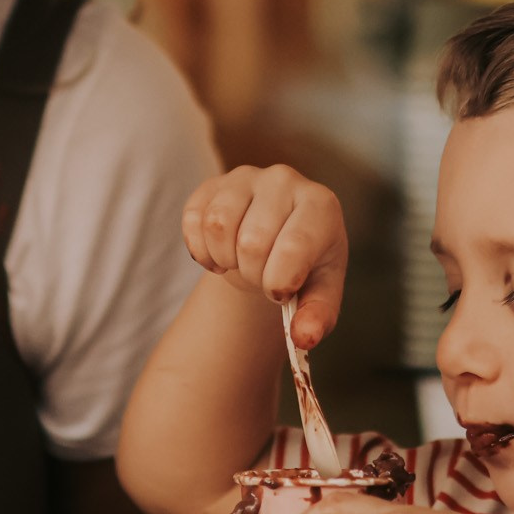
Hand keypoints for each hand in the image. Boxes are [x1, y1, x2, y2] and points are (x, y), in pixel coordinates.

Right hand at [181, 165, 347, 346]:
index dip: (279, 281)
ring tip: (240, 265)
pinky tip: (219, 255)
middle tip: (261, 278)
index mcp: (320, 205)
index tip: (279, 293)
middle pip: (251, 242)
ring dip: (224, 260)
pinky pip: (193, 218)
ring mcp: (246, 177)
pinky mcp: (213, 183)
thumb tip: (303, 337)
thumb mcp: (320, 294)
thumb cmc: (304, 269)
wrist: (275, 244)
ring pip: (217, 225)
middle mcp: (285, 180)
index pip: (294, 246)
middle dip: (252, 275)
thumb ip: (317, 317)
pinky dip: (200, 250)